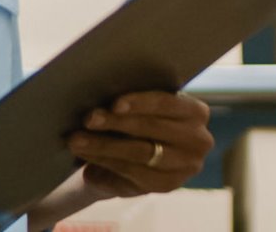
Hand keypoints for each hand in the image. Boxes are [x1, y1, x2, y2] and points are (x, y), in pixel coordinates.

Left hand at [68, 91, 214, 198]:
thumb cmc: (136, 122)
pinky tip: (85, 155)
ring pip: (140, 152)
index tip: (114, 104)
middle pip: (153, 128)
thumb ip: (131, 101)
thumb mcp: (140, 108)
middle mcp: (198, 140)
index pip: (168, 103)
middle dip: (116, 122)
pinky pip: (132, 171)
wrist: (134, 159)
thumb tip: (100, 91)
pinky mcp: (167, 185)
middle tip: (88, 119)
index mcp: (195, 112)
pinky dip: (105, 161)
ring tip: (76, 139)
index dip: (141, 102)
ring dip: (103, 145)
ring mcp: (186, 166)